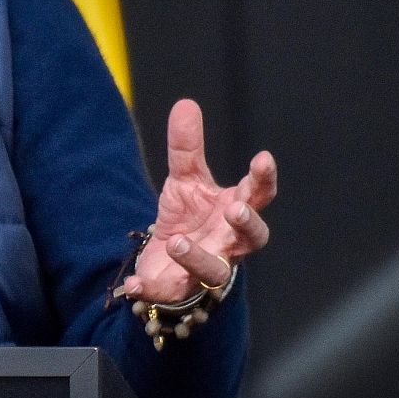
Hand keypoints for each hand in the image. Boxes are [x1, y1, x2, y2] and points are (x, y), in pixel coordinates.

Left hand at [121, 99, 277, 303]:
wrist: (168, 262)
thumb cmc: (190, 218)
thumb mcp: (185, 180)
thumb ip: (186, 148)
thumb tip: (186, 104)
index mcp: (234, 210)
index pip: (258, 194)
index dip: (263, 178)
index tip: (262, 158)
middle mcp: (229, 242)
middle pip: (253, 237)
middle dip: (247, 223)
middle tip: (236, 208)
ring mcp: (206, 268)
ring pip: (213, 270)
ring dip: (197, 257)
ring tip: (177, 242)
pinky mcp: (178, 289)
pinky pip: (167, 293)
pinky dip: (151, 289)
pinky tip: (134, 283)